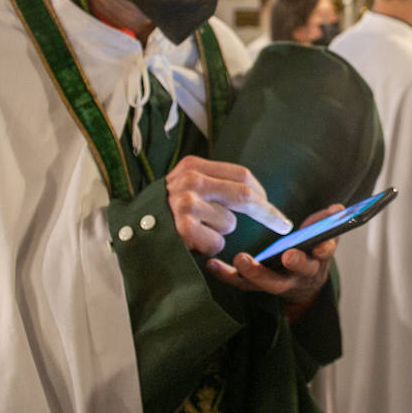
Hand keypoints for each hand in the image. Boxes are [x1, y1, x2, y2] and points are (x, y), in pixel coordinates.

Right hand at [164, 155, 292, 256]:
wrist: (129, 231)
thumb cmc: (164, 211)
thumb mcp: (185, 185)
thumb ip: (214, 183)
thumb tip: (257, 195)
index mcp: (193, 165)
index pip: (242, 175)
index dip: (262, 193)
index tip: (274, 207)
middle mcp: (190, 181)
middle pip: (245, 195)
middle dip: (268, 213)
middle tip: (283, 225)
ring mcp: (186, 205)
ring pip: (230, 223)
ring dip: (221, 232)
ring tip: (198, 230)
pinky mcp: (184, 229)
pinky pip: (217, 242)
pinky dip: (210, 247)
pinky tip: (192, 242)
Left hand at [206, 203, 340, 306]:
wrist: (301, 283)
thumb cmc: (309, 252)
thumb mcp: (322, 236)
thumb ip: (327, 222)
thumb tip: (338, 208)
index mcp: (317, 260)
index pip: (323, 255)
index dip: (323, 251)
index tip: (319, 246)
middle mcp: (298, 276)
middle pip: (297, 273)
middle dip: (292, 264)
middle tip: (285, 256)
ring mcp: (277, 283)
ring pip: (267, 283)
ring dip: (255, 273)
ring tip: (241, 259)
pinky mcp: (257, 286)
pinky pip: (241, 283)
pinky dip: (226, 275)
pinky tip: (213, 264)